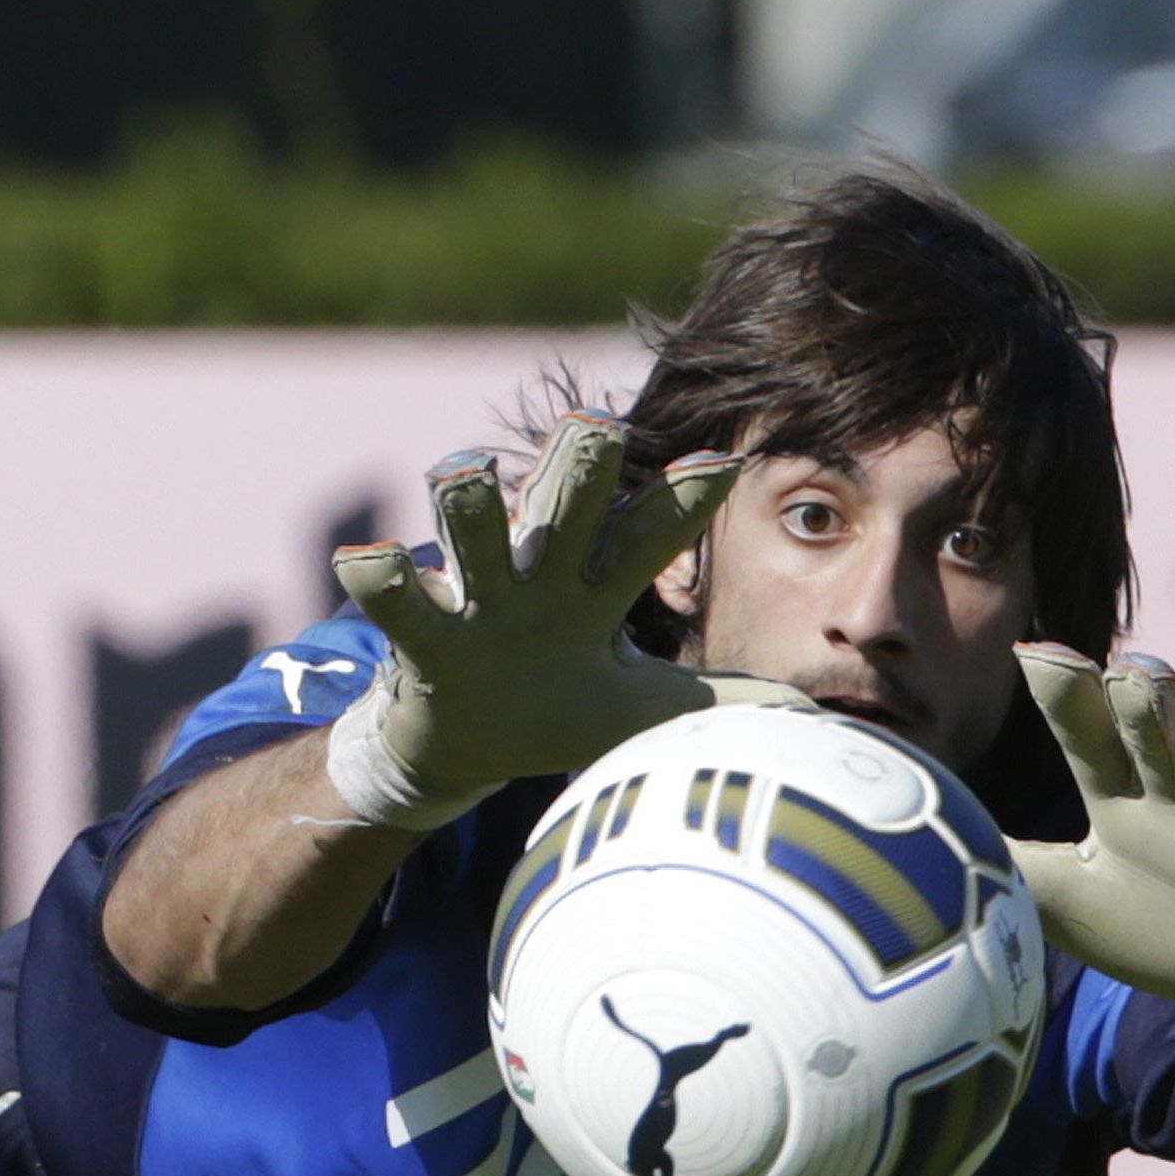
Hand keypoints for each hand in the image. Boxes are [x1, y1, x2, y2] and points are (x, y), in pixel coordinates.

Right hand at [327, 414, 806, 827]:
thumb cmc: (551, 712)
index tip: (724, 467)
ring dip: (467, 502)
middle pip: (563, 503)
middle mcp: (537, 576)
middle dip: (578, 463)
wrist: (461, 749)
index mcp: (594, 588)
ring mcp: (475, 599)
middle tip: (594, 426)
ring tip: (462, 473)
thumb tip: (809, 719)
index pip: (647, 534)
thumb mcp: (636, 711)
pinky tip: (365, 556)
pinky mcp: (421, 635)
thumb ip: (714, 704)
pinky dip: (379, 578)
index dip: (681, 502)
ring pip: (473, 532)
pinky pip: (399, 602)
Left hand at [1010, 645, 1174, 1056]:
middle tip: (1136, 670)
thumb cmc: (1140, 924)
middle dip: (1153, 708)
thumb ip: (1002, 862)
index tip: (1034, 651)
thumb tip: (918, 838)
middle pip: (1166, 743)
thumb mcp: (1060, 897)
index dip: (1068, 698)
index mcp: (1123, 805)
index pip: (1089, 741)